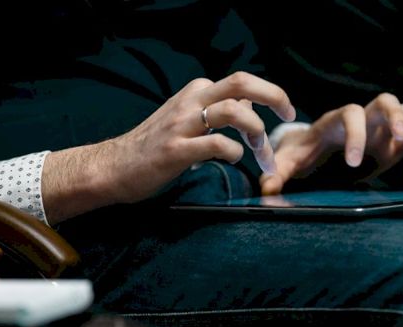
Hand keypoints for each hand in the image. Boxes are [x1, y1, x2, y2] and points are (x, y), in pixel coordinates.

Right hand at [42, 72, 295, 222]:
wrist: (113, 167)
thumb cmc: (152, 146)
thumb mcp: (185, 119)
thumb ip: (213, 110)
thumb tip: (247, 104)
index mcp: (195, 93)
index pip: (240, 83)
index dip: (268, 95)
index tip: (283, 113)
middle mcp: (190, 101)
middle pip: (241, 83)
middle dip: (273, 95)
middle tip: (289, 114)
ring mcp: (182, 125)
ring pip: (231, 110)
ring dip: (255, 129)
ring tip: (260, 151)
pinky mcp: (176, 150)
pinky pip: (215, 144)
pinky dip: (233, 151)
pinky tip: (233, 160)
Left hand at [261, 93, 402, 194]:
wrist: (314, 147)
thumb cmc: (301, 151)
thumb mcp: (288, 161)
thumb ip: (277, 172)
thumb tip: (266, 189)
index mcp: (334, 121)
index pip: (349, 114)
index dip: (355, 135)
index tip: (354, 163)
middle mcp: (360, 117)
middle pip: (384, 101)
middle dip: (396, 117)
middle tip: (401, 138)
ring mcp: (378, 125)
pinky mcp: (391, 138)